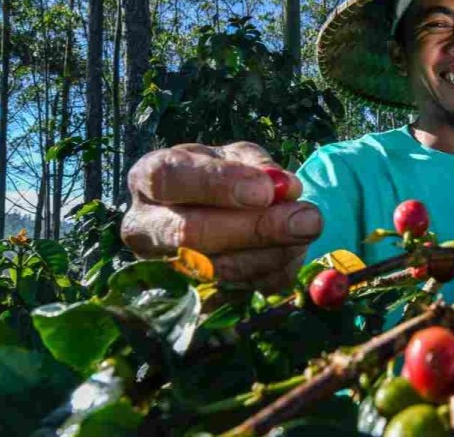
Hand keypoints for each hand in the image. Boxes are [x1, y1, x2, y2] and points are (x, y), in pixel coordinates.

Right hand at [121, 142, 322, 292]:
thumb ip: (259, 167)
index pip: (169, 178)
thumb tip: (284, 190)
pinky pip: (236, 292)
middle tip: (307, 219)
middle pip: (190, 233)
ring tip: (308, 228)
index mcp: (149, 177)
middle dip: (255, 228)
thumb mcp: (238, 156)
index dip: (218, 184)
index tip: (265, 191)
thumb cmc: (226, 175)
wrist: (219, 210)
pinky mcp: (190, 296)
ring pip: (215, 268)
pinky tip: (294, 251)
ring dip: (272, 252)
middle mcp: (145, 226)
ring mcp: (164, 267)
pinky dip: (273, 273)